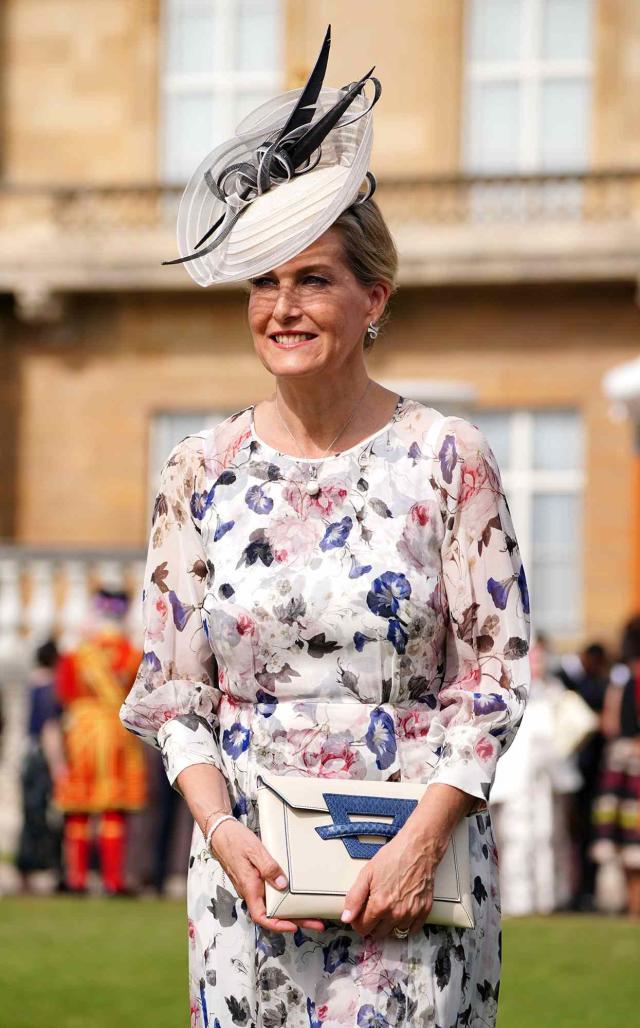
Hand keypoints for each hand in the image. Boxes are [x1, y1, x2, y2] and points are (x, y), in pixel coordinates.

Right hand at [209, 819, 324, 933]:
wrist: (220, 832)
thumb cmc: (234, 840)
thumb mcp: (254, 851)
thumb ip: (269, 868)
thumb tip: (283, 885)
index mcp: (249, 887)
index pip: (262, 916)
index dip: (278, 925)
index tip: (294, 927)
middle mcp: (250, 891)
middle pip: (273, 913)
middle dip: (295, 919)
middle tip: (317, 922)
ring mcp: (252, 886)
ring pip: (272, 904)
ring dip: (291, 909)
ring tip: (311, 911)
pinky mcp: (254, 880)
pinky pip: (269, 894)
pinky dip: (283, 898)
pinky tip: (294, 895)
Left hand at [340, 832, 435, 939]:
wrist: (418, 848)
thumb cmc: (393, 857)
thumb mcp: (367, 873)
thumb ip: (354, 898)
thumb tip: (346, 918)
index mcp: (380, 905)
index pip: (363, 928)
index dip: (358, 922)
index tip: (360, 914)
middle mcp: (396, 913)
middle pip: (378, 933)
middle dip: (373, 924)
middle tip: (374, 908)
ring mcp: (412, 913)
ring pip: (395, 932)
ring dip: (389, 924)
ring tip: (388, 906)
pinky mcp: (425, 911)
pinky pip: (412, 929)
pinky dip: (405, 924)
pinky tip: (401, 910)